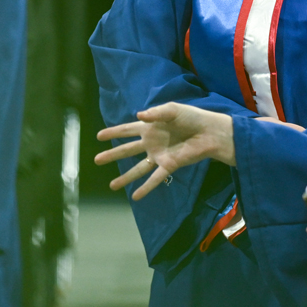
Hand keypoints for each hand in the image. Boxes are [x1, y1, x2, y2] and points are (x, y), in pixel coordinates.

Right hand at [95, 103, 234, 199]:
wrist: (209, 132)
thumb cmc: (192, 117)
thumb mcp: (172, 110)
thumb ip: (155, 113)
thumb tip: (139, 116)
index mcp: (150, 127)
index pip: (127, 129)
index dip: (113, 132)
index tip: (99, 136)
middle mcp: (151, 142)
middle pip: (127, 150)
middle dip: (112, 155)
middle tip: (96, 160)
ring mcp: (159, 155)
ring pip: (138, 168)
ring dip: (125, 177)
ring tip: (112, 186)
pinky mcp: (169, 166)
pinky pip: (155, 178)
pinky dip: (145, 188)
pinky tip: (135, 197)